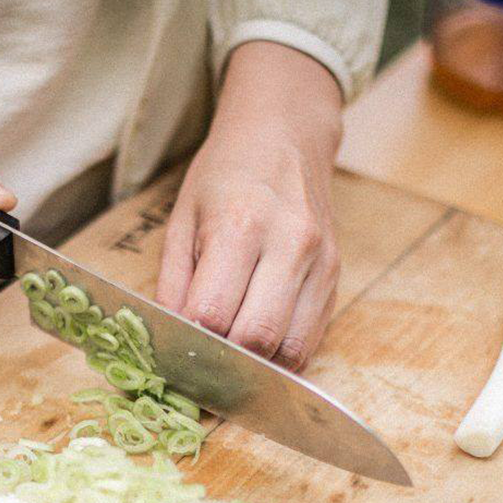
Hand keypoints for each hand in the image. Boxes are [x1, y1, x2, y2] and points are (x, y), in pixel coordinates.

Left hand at [156, 41, 342, 369]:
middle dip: (224, 362)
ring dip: (256, 367)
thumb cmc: (224, 175)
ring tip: (230, 359)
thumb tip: (167, 342)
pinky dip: (281, 357)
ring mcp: (319, 262)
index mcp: (240, 225)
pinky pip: (311, 341)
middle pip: (256, 338)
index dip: (190, 343)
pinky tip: (259, 348)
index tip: (176, 349)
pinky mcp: (336, 277)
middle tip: (202, 363)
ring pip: (290, 349)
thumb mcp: (182, 219)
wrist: (285, 135)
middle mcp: (288, 243)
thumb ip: (173, 285)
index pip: (213, 314)